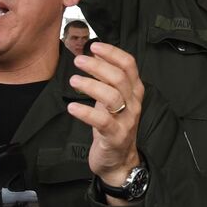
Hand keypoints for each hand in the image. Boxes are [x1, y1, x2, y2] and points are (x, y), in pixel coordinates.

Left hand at [69, 43, 144, 195]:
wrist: (118, 161)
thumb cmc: (113, 125)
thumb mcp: (112, 99)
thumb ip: (106, 79)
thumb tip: (92, 56)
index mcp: (134, 90)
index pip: (129, 65)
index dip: (112, 53)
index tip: (94, 45)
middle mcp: (133, 103)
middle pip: (119, 78)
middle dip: (98, 66)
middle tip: (79, 61)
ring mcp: (126, 120)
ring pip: (112, 97)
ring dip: (91, 85)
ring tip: (73, 80)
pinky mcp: (115, 136)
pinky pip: (102, 121)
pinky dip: (86, 112)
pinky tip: (72, 107)